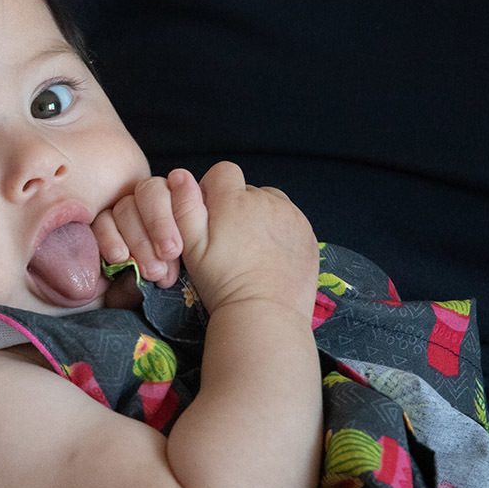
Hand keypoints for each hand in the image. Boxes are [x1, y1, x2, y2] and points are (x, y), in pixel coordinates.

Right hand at [93, 163, 317, 317]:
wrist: (265, 314)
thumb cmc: (222, 282)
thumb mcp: (191, 247)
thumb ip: (184, 208)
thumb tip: (180, 175)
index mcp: (234, 200)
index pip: (223, 172)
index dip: (213, 190)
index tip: (211, 216)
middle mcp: (266, 200)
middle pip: (249, 190)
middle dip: (238, 206)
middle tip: (231, 240)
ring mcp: (292, 216)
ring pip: (272, 203)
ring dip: (261, 216)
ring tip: (252, 247)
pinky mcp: (308, 233)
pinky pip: (291, 220)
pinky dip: (281, 231)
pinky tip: (271, 255)